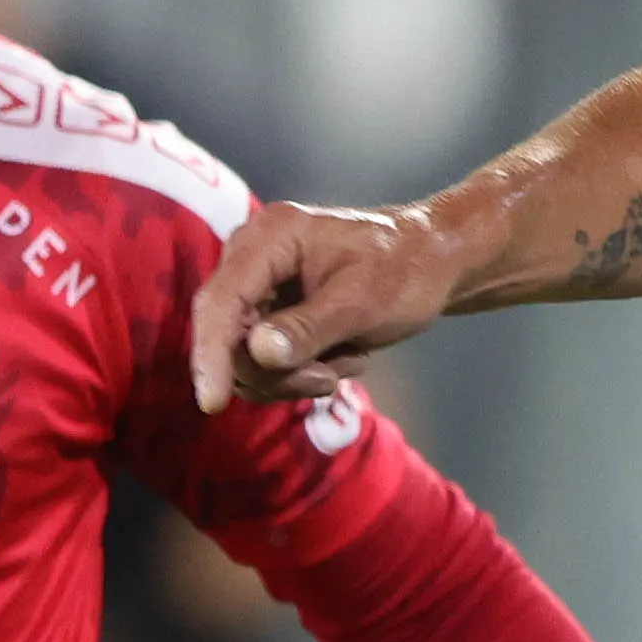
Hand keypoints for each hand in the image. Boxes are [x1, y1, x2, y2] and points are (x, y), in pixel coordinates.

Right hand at [191, 198, 455, 412]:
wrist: (431, 262)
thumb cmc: (405, 268)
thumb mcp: (363, 302)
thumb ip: (309, 328)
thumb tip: (257, 352)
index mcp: (271, 238)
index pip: (221, 301)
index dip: (211, 354)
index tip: (212, 403)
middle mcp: (252, 258)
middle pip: (229, 337)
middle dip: (277, 371)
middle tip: (330, 378)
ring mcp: (258, 288)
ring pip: (245, 359)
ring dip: (295, 377)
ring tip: (346, 360)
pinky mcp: (268, 314)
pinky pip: (264, 364)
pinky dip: (301, 373)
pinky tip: (341, 356)